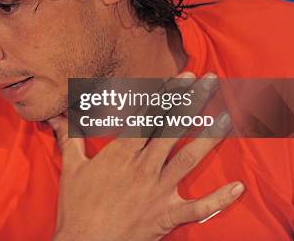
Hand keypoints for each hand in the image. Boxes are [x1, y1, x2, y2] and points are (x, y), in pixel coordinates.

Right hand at [49, 72, 243, 240]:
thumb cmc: (76, 207)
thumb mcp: (71, 168)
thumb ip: (69, 138)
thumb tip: (55, 116)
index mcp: (120, 153)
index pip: (148, 116)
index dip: (167, 95)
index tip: (182, 77)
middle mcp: (143, 167)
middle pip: (171, 129)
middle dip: (192, 102)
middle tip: (208, 81)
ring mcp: (158, 191)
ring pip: (188, 159)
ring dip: (209, 137)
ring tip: (226, 117)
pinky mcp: (167, 215)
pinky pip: (198, 207)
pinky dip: (219, 199)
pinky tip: (239, 188)